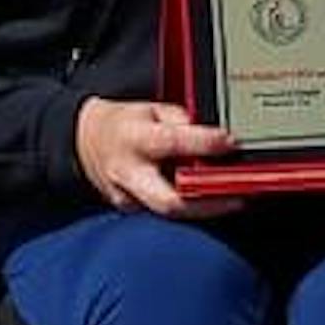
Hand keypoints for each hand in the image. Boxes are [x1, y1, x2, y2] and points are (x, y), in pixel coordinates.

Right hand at [73, 97, 241, 218]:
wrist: (86, 142)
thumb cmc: (124, 124)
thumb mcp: (152, 109)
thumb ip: (182, 121)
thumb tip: (213, 134)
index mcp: (134, 139)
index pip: (172, 143)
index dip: (204, 144)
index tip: (230, 142)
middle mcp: (129, 173)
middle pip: (170, 200)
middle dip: (207, 202)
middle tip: (238, 196)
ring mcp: (128, 198)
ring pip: (170, 213)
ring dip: (205, 209)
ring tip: (232, 199)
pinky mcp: (131, 211)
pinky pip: (164, 215)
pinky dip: (189, 209)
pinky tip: (208, 203)